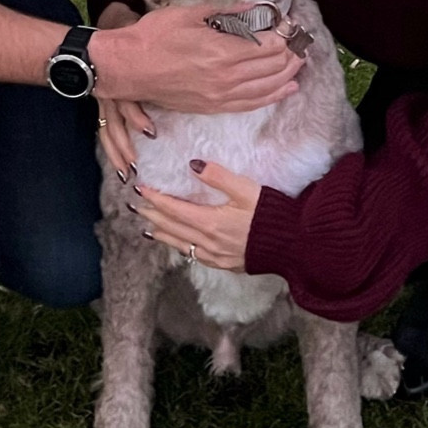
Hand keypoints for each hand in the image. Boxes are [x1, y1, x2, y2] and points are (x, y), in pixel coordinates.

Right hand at [93, 5, 301, 121]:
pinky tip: (285, 89)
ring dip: (287, 74)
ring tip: (299, 62)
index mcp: (222, 50)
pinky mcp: (212, 106)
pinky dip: (272, 95)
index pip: (269, 46)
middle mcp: (226, 77)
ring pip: (267, 87)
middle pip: (273, 67)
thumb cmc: (154, 36)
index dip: (286, 35)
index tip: (291, 25)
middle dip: (292, 53)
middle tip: (300, 40)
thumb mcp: (192, 14)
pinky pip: (251, 104)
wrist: (128, 66)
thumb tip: (255, 8)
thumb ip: (228, 13)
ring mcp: (219, 95)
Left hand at [133, 160, 261, 271]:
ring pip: (180, 244)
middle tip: (136, 206)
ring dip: (162, 234)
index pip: (174, 209)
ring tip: (148, 227)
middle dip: (152, 216)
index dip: (155, 199)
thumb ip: (218, 176)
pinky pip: (194, 255)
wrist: (291, 245)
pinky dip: (180, 247)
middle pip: (172, 228)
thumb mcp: (246, 188)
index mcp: (211, 222)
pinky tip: (178, 245)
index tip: (141, 189)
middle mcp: (208, 242)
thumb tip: (193, 164)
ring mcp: (215, 256)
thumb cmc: (270, 214)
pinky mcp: (224, 264)